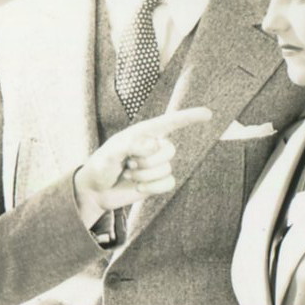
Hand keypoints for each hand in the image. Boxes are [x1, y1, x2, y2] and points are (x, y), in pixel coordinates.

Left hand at [70, 107, 214, 213]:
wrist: (97, 191)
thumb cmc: (101, 166)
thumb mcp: (110, 153)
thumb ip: (130, 145)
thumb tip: (154, 145)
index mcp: (144, 133)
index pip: (170, 122)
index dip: (189, 117)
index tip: (208, 114)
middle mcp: (154, 146)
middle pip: (169, 150)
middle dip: (146, 161)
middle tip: (128, 164)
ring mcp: (157, 164)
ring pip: (166, 169)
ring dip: (144, 176)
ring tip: (128, 174)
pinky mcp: (158, 181)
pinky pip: (168, 183)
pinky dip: (152, 188)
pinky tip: (138, 187)